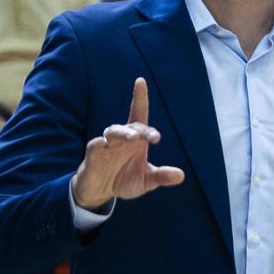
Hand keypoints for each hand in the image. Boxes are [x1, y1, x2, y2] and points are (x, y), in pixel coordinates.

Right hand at [71, 77, 184, 210]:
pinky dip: (98, 144)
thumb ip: (161, 176)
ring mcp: (106, 146)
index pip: (138, 114)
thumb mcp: (146, 181)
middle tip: (154, 137)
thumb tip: (181, 175)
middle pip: (131, 127)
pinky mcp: (93, 156)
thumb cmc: (124, 180)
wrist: (100, 192)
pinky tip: (102, 143)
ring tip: (132, 138)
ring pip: (112, 132)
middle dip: (142, 130)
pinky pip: (94, 146)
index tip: (140, 81)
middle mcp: (121, 139)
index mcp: (136, 140)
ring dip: (123, 133)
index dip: (139, 97)